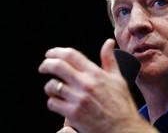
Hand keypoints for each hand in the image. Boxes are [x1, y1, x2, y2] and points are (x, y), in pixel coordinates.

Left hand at [39, 38, 155, 132]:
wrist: (123, 128)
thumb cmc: (122, 104)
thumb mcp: (118, 78)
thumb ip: (109, 59)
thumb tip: (108, 42)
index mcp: (96, 73)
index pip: (71, 55)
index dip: (57, 51)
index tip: (51, 53)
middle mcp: (86, 84)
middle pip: (57, 66)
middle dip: (46, 64)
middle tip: (44, 66)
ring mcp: (78, 99)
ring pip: (52, 86)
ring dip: (49, 85)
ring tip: (52, 87)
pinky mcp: (73, 114)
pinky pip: (53, 103)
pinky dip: (53, 101)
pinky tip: (59, 101)